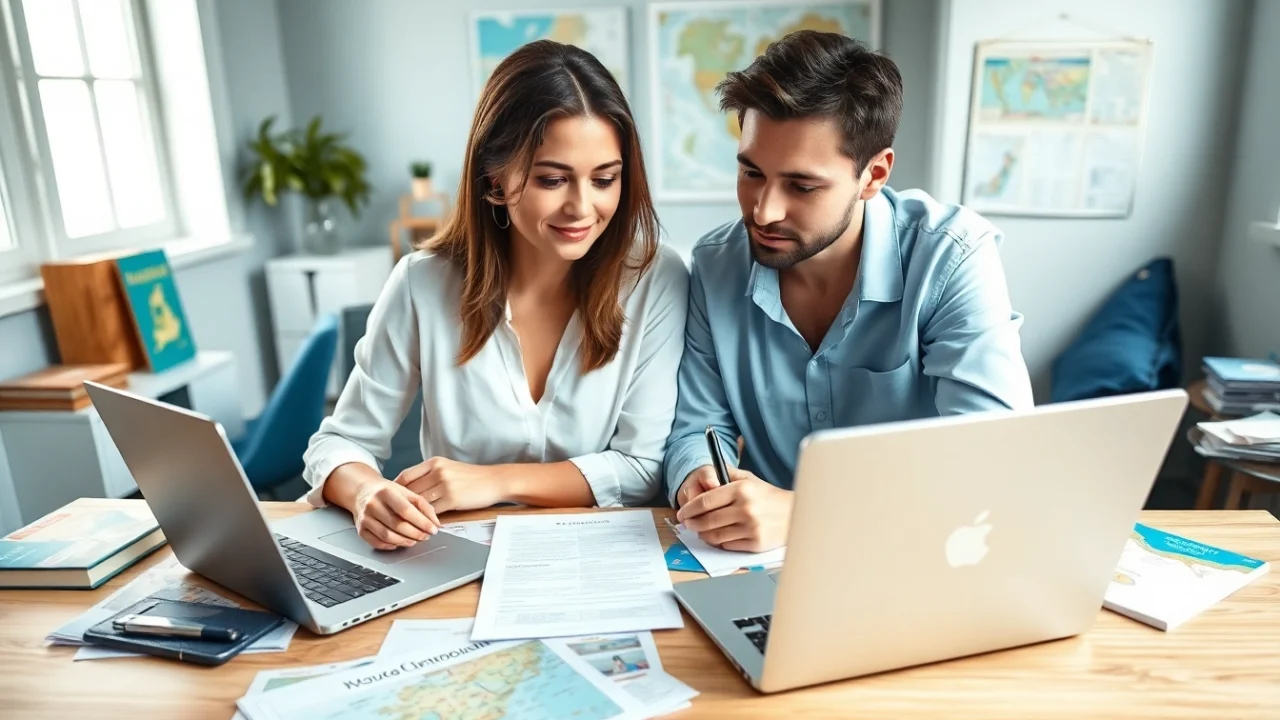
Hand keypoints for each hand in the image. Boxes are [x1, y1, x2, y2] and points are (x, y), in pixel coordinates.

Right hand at [351, 479, 440, 549]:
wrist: (362, 491)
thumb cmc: (387, 492)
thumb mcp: (406, 491)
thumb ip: (423, 505)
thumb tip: (435, 523)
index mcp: (386, 491)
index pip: (406, 510)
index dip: (422, 522)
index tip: (433, 529)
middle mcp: (373, 504)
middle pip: (397, 525)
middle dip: (415, 534)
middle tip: (426, 536)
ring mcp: (365, 518)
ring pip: (387, 536)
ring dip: (404, 541)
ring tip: (415, 540)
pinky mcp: (360, 529)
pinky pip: (376, 543)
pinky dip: (390, 546)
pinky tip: (399, 543)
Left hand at [395, 457, 507, 513]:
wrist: (495, 481)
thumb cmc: (472, 477)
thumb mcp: (449, 468)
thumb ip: (430, 474)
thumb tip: (410, 488)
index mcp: (434, 462)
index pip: (406, 476)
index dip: (395, 489)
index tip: (389, 499)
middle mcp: (438, 471)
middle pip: (409, 490)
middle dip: (401, 504)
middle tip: (393, 514)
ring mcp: (445, 485)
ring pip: (419, 502)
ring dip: (412, 514)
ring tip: (405, 522)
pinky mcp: (452, 499)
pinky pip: (432, 511)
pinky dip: (426, 518)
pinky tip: (424, 524)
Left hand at [675, 468, 792, 552]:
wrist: (796, 513)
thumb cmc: (769, 497)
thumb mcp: (749, 479)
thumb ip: (726, 474)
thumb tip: (704, 477)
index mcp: (741, 489)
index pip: (705, 501)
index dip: (689, 509)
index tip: (682, 513)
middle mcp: (745, 508)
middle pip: (707, 520)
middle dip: (693, 523)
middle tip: (688, 524)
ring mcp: (751, 527)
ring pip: (714, 535)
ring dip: (703, 534)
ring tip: (701, 531)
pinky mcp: (755, 543)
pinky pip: (727, 545)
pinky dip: (719, 542)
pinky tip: (718, 537)